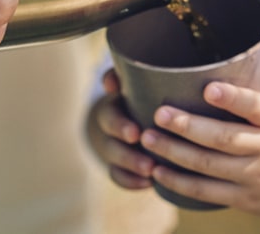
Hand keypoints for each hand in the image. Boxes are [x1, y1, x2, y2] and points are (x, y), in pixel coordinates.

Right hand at [87, 68, 155, 189]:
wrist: (135, 108)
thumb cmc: (142, 89)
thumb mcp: (135, 79)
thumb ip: (124, 74)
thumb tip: (111, 81)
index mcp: (114, 106)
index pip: (109, 115)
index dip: (119, 126)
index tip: (134, 135)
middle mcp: (110, 129)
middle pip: (111, 144)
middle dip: (127, 153)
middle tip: (147, 162)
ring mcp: (113, 148)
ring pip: (114, 162)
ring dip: (131, 167)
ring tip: (150, 172)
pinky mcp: (119, 164)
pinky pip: (119, 177)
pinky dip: (131, 182)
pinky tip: (148, 184)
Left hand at [140, 66, 259, 224]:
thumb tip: (257, 46)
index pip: (259, 107)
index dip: (233, 98)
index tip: (208, 88)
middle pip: (225, 138)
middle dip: (188, 126)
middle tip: (159, 113)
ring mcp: (257, 177)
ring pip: (210, 166)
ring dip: (175, 153)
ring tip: (148, 138)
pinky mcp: (246, 200)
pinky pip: (208, 193)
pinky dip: (181, 184)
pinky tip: (158, 171)